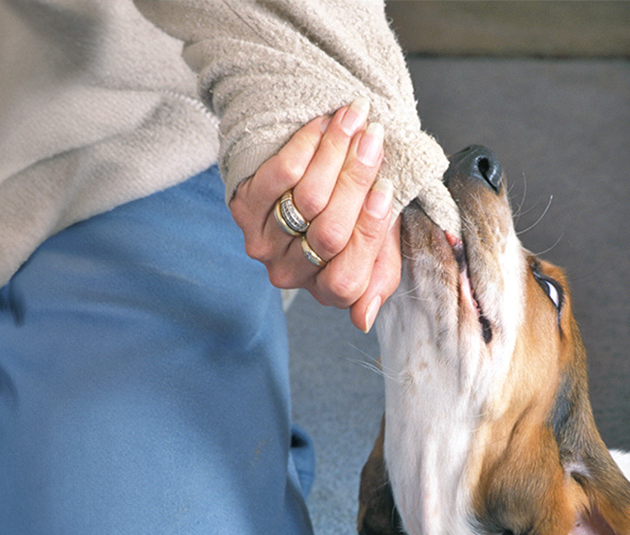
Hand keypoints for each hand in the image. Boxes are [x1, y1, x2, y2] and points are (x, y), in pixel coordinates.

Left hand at [231, 99, 401, 332]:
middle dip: (357, 180)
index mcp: (328, 290)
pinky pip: (277, 177)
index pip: (348, 277)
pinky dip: (304, 147)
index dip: (369, 232)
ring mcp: (263, 244)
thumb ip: (380, 276)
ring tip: (355, 120)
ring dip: (334, 153)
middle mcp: (290, 274)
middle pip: (330, 232)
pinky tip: (323, 124)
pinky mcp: (241, 210)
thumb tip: (363, 320)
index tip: (388, 190)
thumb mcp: (380, 248)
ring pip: (305, 200)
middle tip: (375, 138)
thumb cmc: (356, 214)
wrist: (319, 179)